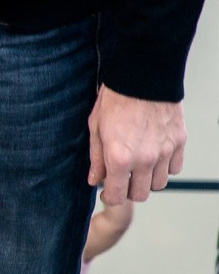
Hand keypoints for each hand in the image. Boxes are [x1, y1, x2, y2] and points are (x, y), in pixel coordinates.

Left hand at [87, 84, 185, 203]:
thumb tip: (94, 181)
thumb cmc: (115, 100)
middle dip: (129, 190)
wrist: (142, 77)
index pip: (117, 196)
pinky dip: (165, 168)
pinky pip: (175, 168)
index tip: (108, 192)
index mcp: (119, 159)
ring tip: (138, 167)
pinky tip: (154, 157)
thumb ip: (96, 159)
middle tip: (122, 179)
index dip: (110, 197)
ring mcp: (164, 151)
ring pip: (159, 184)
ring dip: (147, 180)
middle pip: (140, 195)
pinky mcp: (178, 141)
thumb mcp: (95, 129)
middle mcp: (144, 159)